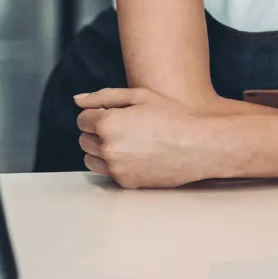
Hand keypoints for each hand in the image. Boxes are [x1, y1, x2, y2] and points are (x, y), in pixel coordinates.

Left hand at [74, 88, 213, 188]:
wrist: (200, 146)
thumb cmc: (174, 117)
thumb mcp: (141, 96)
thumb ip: (104, 96)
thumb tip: (77, 100)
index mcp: (108, 123)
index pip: (82, 119)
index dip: (98, 114)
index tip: (116, 114)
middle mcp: (108, 147)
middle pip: (84, 139)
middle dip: (98, 132)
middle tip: (125, 127)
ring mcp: (116, 168)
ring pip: (91, 159)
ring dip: (101, 150)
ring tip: (128, 142)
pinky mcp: (126, 182)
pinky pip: (108, 173)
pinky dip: (116, 164)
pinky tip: (138, 155)